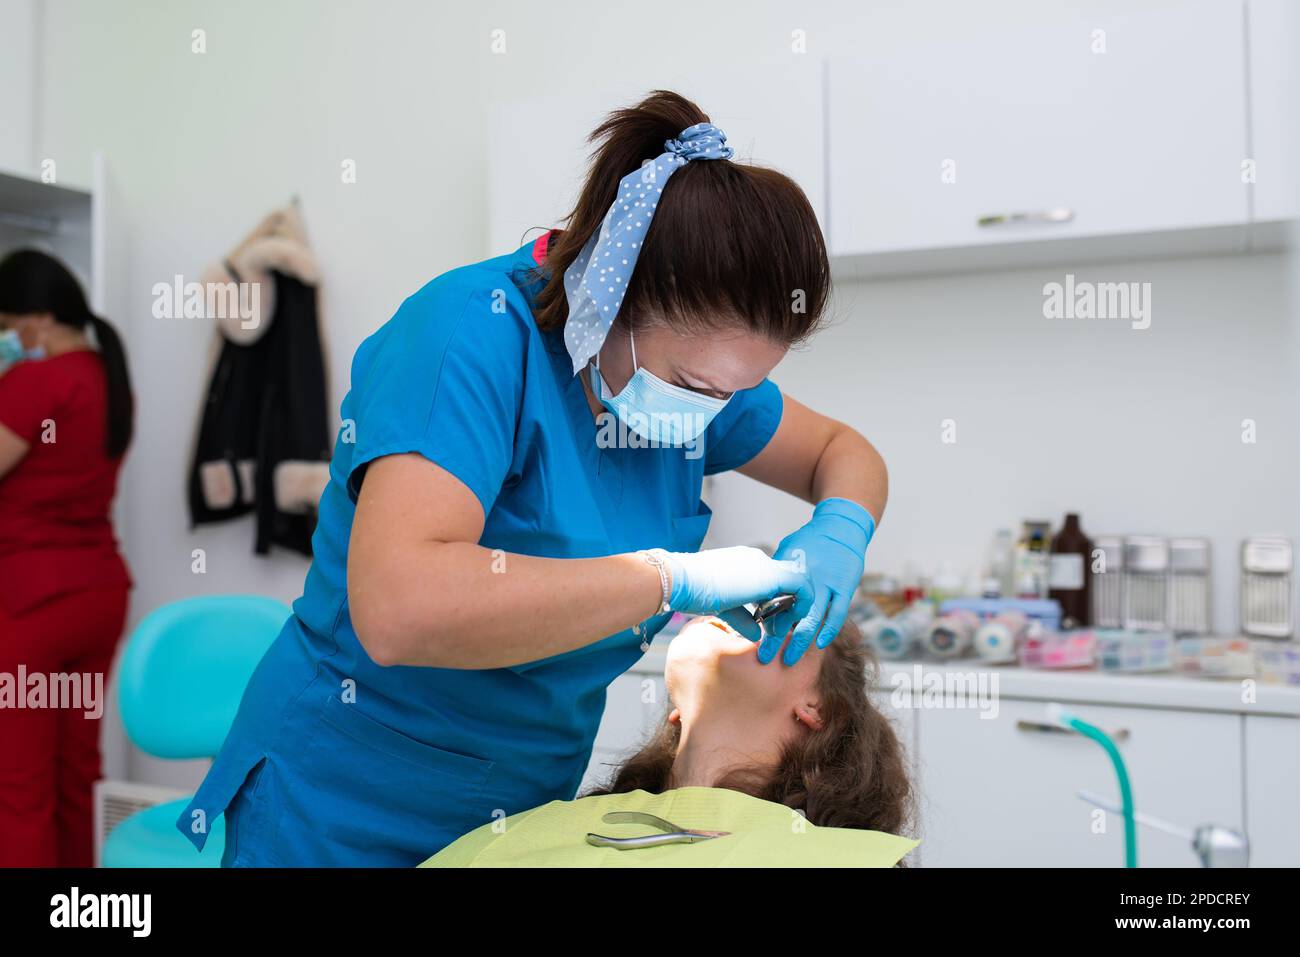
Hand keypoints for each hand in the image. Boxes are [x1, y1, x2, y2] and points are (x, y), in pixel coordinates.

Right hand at [654, 546, 811, 618]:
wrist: (683, 580)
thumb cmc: (693, 591)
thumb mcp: (723, 608)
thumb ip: (744, 619)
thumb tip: (756, 635)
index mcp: (744, 563)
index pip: (769, 580)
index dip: (774, 601)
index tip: (770, 620)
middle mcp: (757, 560)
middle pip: (785, 581)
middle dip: (788, 605)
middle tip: (782, 626)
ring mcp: (765, 565)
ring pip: (796, 581)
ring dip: (796, 604)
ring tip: (787, 625)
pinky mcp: (771, 575)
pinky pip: (801, 586)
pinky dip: (803, 602)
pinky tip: (795, 618)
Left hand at [762, 498, 874, 664]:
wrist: (841, 527)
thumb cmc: (810, 540)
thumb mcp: (787, 550)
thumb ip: (775, 572)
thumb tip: (758, 595)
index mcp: (789, 569)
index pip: (771, 600)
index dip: (762, 621)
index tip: (753, 638)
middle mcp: (807, 578)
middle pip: (787, 614)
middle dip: (775, 638)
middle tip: (764, 658)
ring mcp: (828, 583)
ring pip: (811, 618)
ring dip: (799, 641)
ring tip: (788, 660)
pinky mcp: (846, 587)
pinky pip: (838, 613)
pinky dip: (828, 630)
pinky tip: (819, 645)